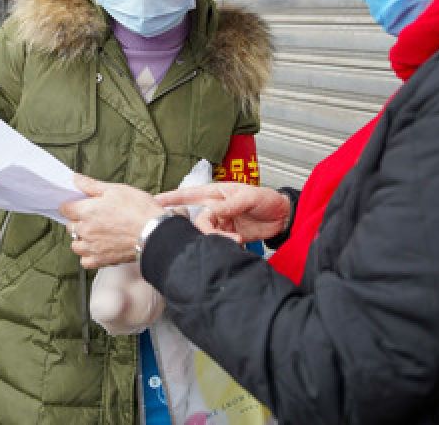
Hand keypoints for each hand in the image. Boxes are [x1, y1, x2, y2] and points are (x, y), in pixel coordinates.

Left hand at [60, 175, 165, 268]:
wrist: (154, 233)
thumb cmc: (139, 210)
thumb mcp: (116, 189)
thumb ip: (92, 185)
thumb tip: (75, 179)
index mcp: (87, 211)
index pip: (65, 208)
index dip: (71, 205)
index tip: (79, 204)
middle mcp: (86, 230)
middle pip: (70, 226)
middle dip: (77, 221)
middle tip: (92, 217)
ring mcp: (92, 247)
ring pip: (75, 245)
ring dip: (81, 239)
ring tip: (94, 233)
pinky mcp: (101, 260)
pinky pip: (85, 261)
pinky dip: (88, 256)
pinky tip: (97, 248)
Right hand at [156, 183, 288, 243]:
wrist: (284, 217)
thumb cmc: (267, 199)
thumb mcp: (249, 197)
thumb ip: (229, 205)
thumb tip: (212, 213)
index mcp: (216, 193)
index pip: (189, 195)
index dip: (171, 199)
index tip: (155, 202)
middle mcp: (215, 208)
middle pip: (198, 221)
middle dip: (204, 230)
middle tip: (216, 236)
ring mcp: (222, 223)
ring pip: (207, 234)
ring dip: (219, 239)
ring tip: (237, 239)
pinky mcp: (229, 235)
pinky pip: (219, 243)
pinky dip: (225, 245)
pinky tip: (237, 243)